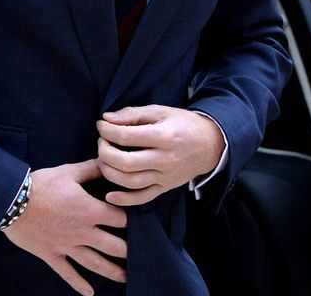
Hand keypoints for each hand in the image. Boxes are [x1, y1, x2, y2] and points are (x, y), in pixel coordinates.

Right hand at [2, 159, 126, 295]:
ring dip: (111, 271)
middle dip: (127, 251)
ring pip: (95, 263)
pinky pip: (68, 273)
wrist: (13, 202)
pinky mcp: (52, 255)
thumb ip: (91, 168)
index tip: (140, 223)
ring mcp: (67, 246)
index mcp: (90, 210)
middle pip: (113, 246)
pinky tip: (89, 293)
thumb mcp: (69, 171)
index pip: (119, 219)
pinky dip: (79, 284)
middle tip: (139, 256)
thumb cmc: (42, 184)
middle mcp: (82, 232)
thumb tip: (108, 161)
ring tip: (125, 278)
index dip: (131, 221)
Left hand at [96, 105, 224, 206]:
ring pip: (131, 182)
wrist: (210, 144)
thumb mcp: (160, 111)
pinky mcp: (165, 188)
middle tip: (101, 142)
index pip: (126, 137)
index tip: (101, 124)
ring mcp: (165, 177)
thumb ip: (133, 114)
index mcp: (163, 137)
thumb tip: (107, 118)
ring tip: (102, 160)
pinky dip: (125, 200)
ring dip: (110, 172)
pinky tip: (110, 196)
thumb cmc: (182, 124)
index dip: (107, 131)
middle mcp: (164, 160)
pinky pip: (143, 198)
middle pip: (126, 162)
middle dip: (105, 152)